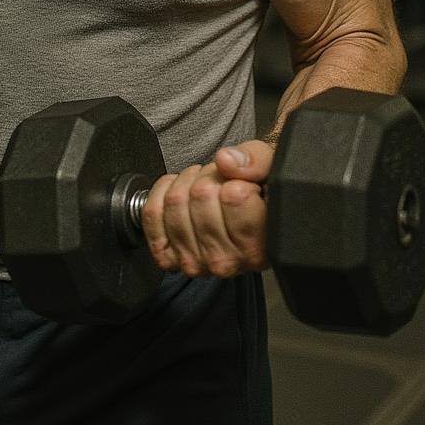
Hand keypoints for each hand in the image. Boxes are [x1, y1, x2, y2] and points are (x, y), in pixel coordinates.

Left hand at [139, 140, 274, 277]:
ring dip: (186, 183)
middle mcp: (229, 262)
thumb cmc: (260, 193)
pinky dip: (161, 193)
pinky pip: (152, 214)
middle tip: (221, 183)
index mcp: (262, 247)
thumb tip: (226, 161)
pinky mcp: (170, 259)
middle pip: (201, 196)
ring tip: (204, 188)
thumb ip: (256, 161)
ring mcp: (196, 263)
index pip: (234, 197)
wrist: (241, 214)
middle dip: (209, 177)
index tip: (242, 183)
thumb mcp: (271, 167)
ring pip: (176, 203)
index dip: (236, 178)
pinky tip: (180, 192)